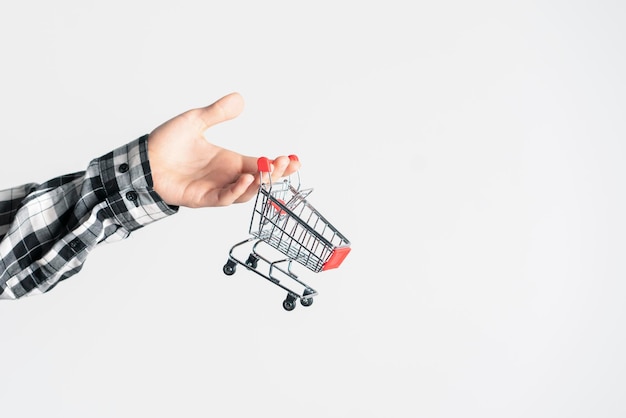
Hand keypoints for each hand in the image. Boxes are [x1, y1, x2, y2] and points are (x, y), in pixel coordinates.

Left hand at [147, 92, 300, 207]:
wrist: (143, 159)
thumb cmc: (166, 144)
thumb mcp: (195, 122)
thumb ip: (217, 113)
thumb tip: (239, 99)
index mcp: (229, 161)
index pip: (260, 164)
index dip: (278, 164)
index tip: (295, 159)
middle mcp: (226, 177)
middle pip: (259, 181)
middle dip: (276, 174)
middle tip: (287, 163)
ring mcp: (216, 189)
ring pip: (246, 193)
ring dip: (260, 183)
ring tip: (269, 170)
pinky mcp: (202, 198)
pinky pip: (224, 199)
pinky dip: (237, 192)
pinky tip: (246, 179)